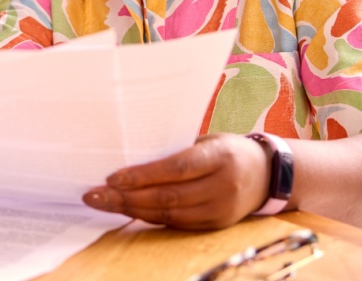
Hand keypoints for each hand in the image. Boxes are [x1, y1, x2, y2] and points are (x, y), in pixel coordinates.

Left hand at [81, 133, 270, 229]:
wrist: (270, 173)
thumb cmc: (227, 149)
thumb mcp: (207, 140)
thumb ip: (176, 150)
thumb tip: (131, 156)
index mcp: (218, 156)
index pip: (175, 168)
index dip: (142, 175)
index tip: (111, 178)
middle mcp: (222, 185)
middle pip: (168, 196)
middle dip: (126, 198)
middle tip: (94, 195)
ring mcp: (222, 209)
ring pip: (170, 215)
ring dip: (132, 210)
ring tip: (104, 204)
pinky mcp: (218, 225)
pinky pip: (178, 224)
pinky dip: (150, 218)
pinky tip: (129, 212)